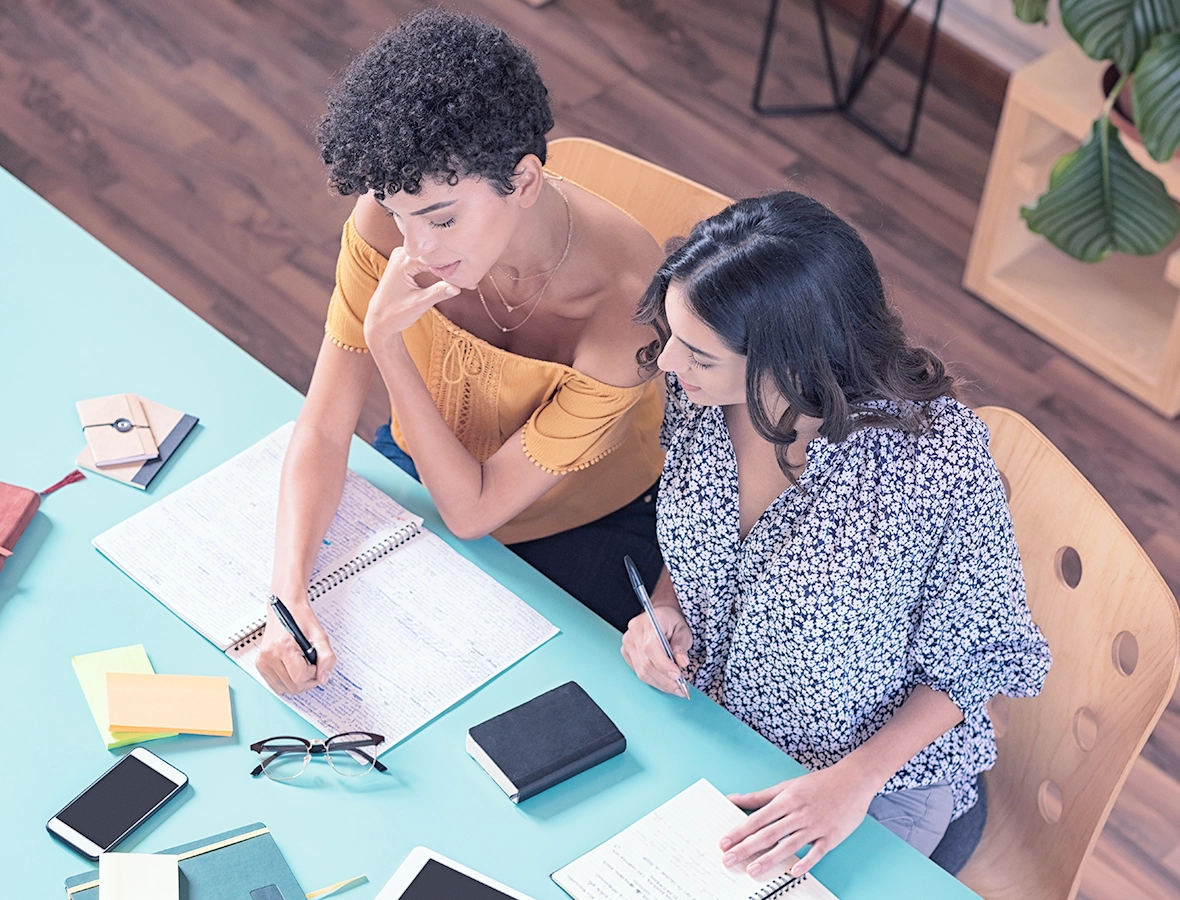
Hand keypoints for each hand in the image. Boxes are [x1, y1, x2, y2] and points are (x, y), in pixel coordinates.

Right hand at [255, 599, 336, 693]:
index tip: (315, 663)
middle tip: (311, 665)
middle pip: (292, 687)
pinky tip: (292, 667)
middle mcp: (269, 655)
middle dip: (307, 680)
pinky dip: (287, 680)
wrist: (285, 606)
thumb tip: (324, 679)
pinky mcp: (259, 665)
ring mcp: (262, 661)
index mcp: (284, 647)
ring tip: (301, 665)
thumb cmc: (301, 619)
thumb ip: (327, 658)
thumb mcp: (320, 636)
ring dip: (297, 682)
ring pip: (284, 689)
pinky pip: (276, 685)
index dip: (313, 674)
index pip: (300, 678)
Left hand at [364, 247, 459, 348]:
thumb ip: (438, 293)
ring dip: (445, 264)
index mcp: (402, 263)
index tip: (469, 277)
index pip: (434, 258)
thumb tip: (458, 287)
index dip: (452, 266)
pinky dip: (437, 266)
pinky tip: (451, 273)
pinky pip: (425, 258)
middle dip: (450, 264)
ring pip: (430, 255)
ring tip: (463, 274)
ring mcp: (401, 255)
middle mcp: (400, 254)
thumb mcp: (419, 304)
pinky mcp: (403, 259)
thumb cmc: (395, 314)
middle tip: (470, 276)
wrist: (378, 319)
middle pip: (432, 254)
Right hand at [620, 604, 691, 696]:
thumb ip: (682, 646)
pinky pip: (638, 672)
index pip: (651, 647)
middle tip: (680, 688)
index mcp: (648, 622)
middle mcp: (634, 632)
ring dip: (659, 683)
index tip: (677, 675)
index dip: (663, 665)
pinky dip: (653, 680)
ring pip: (641, 671)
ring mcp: (628, 643)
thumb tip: (682, 662)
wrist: (660, 616)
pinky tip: (664, 681)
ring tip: (674, 687)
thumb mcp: (683, 630)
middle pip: (646, 663)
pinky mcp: (626, 652)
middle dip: (665, 680)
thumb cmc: (671, 621)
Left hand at [720, 762, 878, 877]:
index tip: (724, 843)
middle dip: (747, 848)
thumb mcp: (787, 786)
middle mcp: (799, 813)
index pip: (758, 819)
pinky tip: (792, 871)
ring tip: (752, 870)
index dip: (740, 831)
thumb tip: (733, 799)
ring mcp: (816, 826)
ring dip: (770, 859)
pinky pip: (817, 852)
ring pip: (789, 845)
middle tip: (729, 860)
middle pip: (769, 834)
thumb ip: (759, 796)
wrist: (852, 780)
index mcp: (787, 800)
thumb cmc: (818, 784)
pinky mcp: (831, 836)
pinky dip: (805, 862)